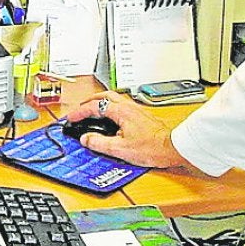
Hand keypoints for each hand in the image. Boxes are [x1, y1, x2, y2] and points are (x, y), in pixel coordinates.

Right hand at [59, 90, 186, 169]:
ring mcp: (136, 110)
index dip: (80, 112)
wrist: (173, 147)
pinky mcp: (142, 115)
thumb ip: (100, 143)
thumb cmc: (153, 147)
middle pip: (104, 96)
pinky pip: (122, 105)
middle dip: (89, 101)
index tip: (72, 118)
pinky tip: (112, 117)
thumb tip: (86, 139)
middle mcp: (129, 107)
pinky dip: (111, 107)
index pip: (95, 107)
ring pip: (114, 98)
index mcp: (121, 112)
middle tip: (80, 109)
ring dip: (101, 102)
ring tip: (93, 110)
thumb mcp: (121, 149)